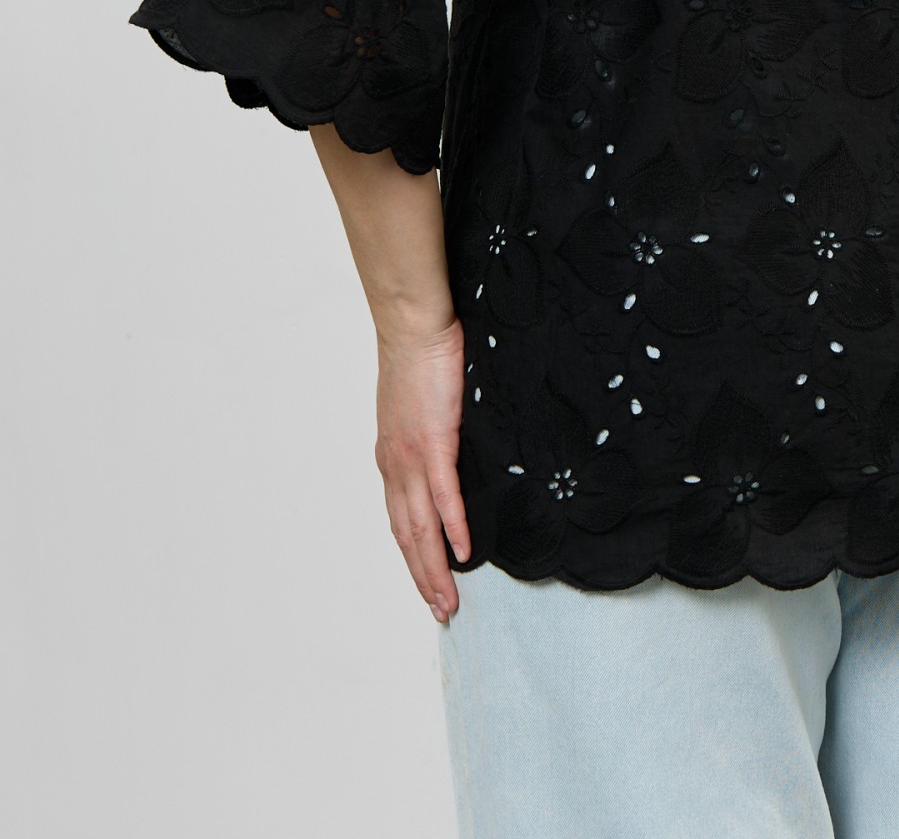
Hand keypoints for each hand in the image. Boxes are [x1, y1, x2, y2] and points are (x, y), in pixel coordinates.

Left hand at [373, 314, 470, 623]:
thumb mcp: (416, 407)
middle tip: (441, 611)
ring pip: (421, 527)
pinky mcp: (434, 443)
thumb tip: (445, 451)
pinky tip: (466, 550)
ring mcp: (412, 457)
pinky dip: (455, 526)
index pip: (401, 520)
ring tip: (450, 598)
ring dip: (436, 567)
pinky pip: (445, 495)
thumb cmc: (419, 357)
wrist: (412, 328)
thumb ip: (428, 435)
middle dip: (423, 578)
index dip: (413, 558)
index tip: (428, 585)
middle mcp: (395, 466)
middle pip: (407, 536)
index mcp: (391, 458)